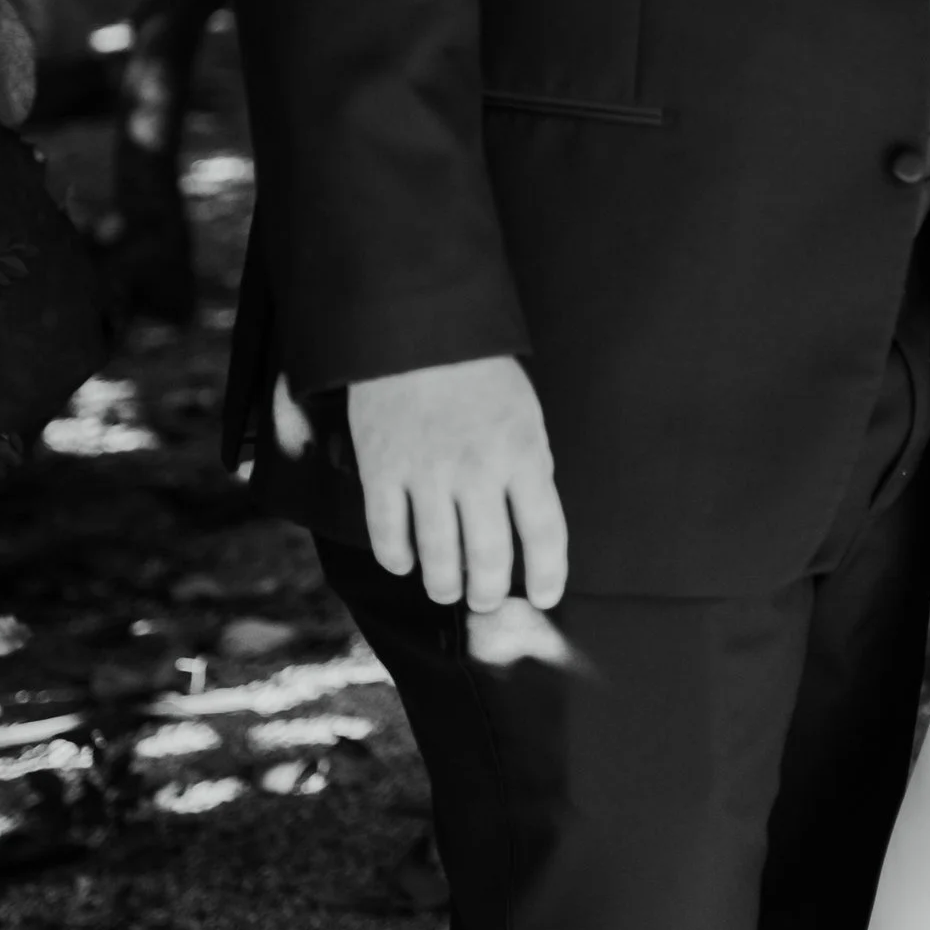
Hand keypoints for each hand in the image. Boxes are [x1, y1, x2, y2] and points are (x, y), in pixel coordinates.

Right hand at [347, 354, 567, 611]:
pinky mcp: (381, 469)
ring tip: (446, 590)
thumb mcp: (526, 416)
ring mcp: (426, 474)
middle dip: (489, 593)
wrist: (418, 329)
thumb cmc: (480, 375)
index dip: (548, 575)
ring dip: (444, 585)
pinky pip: (388, 533)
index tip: (545, 596)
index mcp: (524, 456)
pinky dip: (396, 558)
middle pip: (488, 559)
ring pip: (437, 557)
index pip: (545, 533)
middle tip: (485, 600)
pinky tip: (404, 564)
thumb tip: (529, 526)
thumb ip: (530, 469)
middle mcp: (478, 472)